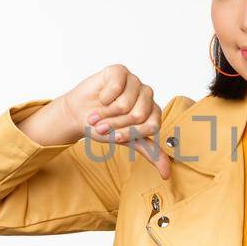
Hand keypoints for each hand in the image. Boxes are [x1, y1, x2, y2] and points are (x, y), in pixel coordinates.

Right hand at [52, 64, 171, 178]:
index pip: (150, 126)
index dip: (130, 133)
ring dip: (106, 113)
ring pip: (125, 103)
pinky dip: (104, 96)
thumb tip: (167, 174)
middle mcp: (147, 95)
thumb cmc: (104, 126)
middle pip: (138, 115)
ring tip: (97, 113)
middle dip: (115, 124)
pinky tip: (101, 96)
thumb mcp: (128, 141)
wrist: (79, 114)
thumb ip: (150, 153)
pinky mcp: (120, 71)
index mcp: (153, 112)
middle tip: (102, 125)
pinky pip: (116, 86)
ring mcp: (135, 81)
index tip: (115, 137)